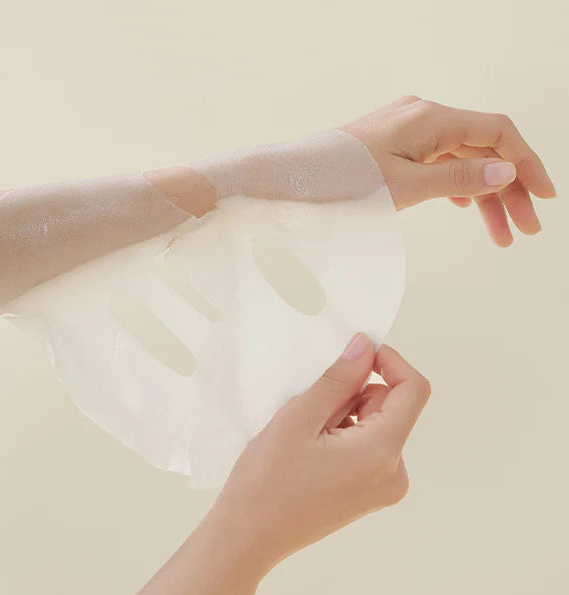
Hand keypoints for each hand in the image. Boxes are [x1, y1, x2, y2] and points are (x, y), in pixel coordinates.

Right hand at [135, 334, 429, 594]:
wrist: (248, 535)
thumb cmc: (266, 479)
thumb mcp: (299, 417)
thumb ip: (338, 379)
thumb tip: (365, 345)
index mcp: (382, 453)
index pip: (413, 390)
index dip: (390, 361)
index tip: (356, 352)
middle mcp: (395, 473)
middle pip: (392, 406)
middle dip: (356, 392)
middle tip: (313, 404)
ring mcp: (384, 486)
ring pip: (378, 423)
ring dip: (347, 412)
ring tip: (308, 431)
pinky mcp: (370, 493)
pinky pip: (370, 445)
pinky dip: (346, 432)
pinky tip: (312, 447)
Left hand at [340, 96, 555, 246]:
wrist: (293, 180)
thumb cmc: (341, 182)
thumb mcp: (405, 186)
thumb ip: (458, 179)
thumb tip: (506, 171)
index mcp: (430, 119)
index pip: (497, 133)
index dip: (527, 164)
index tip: (544, 198)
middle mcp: (423, 117)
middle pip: (482, 149)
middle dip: (507, 189)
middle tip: (524, 229)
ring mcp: (407, 130)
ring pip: (459, 160)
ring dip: (482, 195)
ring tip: (499, 234)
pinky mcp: (393, 145)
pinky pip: (436, 162)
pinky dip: (454, 186)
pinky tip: (465, 208)